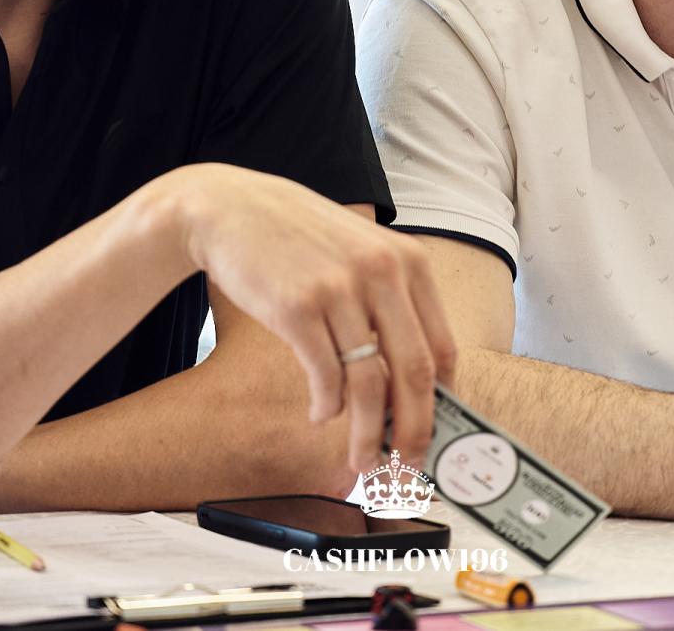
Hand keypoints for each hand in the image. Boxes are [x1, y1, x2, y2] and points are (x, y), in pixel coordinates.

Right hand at [156, 164, 456, 473]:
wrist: (229, 209)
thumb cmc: (299, 239)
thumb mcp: (360, 254)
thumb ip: (391, 303)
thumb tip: (414, 385)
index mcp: (408, 262)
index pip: (442, 348)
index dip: (444, 402)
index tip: (437, 435)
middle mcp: (381, 272)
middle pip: (414, 373)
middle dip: (415, 430)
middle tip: (409, 465)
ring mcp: (339, 289)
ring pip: (369, 384)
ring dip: (368, 435)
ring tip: (362, 460)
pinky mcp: (297, 307)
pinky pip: (324, 377)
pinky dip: (326, 408)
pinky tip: (320, 414)